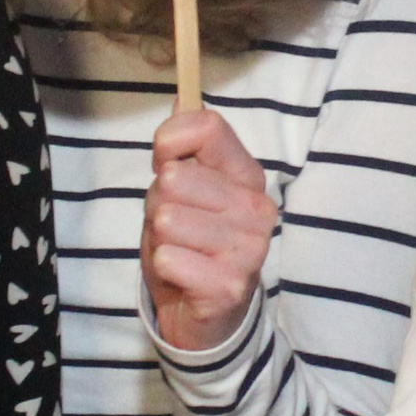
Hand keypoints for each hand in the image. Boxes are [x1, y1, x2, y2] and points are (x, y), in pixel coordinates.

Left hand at [143, 111, 277, 351]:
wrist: (203, 317)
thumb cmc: (191, 245)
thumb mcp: (183, 190)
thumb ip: (184, 148)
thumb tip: (182, 98)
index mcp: (248, 176)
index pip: (208, 127)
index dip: (169, 141)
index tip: (165, 164)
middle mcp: (257, 208)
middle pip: (175, 176)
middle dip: (159, 202)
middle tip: (176, 226)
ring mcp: (249, 249)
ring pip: (167, 218)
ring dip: (160, 237)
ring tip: (180, 250)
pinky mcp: (231, 286)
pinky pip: (168, 258)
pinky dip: (164, 266)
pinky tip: (183, 276)